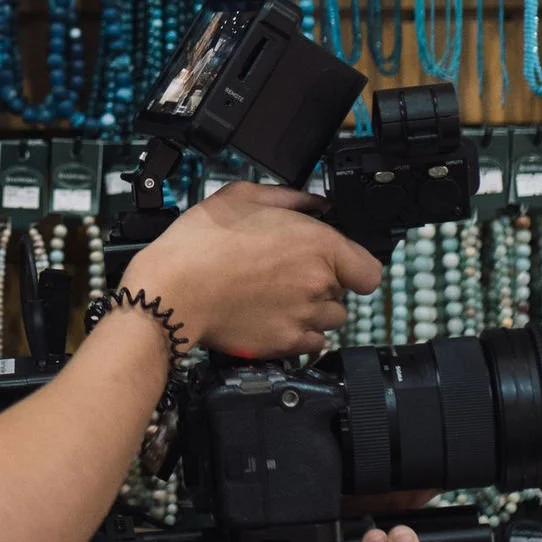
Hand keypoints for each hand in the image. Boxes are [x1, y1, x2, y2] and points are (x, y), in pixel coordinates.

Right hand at [129, 183, 382, 360]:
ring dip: (313, 310)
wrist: (172, 291)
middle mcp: (318, 283)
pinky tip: (273, 318)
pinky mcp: (286, 343)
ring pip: (330, 320)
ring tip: (279, 298)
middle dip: (323, 283)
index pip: (370, 270)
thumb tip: (316, 202)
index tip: (339, 265)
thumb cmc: (200, 243)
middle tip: (287, 274)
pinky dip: (299, 334)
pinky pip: (312, 343)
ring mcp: (304, 317)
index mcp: (317, 244)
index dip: (354, 267)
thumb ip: (289, 197)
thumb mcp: (241, 197)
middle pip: (344, 293)